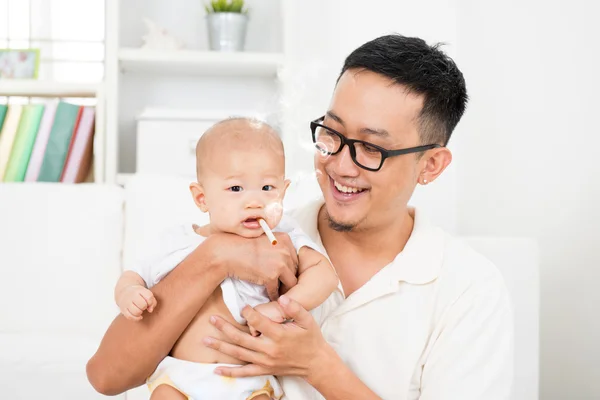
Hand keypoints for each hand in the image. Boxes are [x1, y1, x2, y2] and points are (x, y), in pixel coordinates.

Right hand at [115, 285, 156, 321]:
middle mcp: (132, 295)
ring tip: (140, 310)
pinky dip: (136, 318)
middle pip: (142, 305)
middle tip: (143, 306)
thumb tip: (150, 310)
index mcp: (140, 290)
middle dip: (145, 307)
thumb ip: (152, 302)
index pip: (149, 297)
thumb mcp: (147, 294)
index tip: (148, 302)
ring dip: (140, 313)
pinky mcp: (123, 309)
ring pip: (136, 312)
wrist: (124, 292)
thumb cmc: (139, 295)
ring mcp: (126, 303)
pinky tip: (139, 316)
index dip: (151, 302)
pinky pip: (130, 317)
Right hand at [203, 231, 298, 300]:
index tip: (286, 274)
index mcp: (285, 239)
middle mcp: (285, 250)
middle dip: (289, 278)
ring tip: (281, 294)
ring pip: (290, 282)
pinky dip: (273, 295)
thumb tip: (288, 260)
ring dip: (284, 289)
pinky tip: (271, 297)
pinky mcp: (271, 276)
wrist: (228, 252)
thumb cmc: (243, 245)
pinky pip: (276, 290)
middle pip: (295, 270)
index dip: (290, 267)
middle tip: (284, 286)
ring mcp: (280, 263)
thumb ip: (279, 246)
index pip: (295, 258)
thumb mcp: (266, 239)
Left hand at [203, 295, 331, 381]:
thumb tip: (281, 298)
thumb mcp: (307, 320)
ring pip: (239, 354)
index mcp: (279, 335)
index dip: (248, 313)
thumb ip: (295, 308)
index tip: (242, 306)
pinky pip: (245, 372)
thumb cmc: (311, 338)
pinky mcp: (264, 370)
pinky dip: (230, 372)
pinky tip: (217, 370)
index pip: (258, 322)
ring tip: (206, 340)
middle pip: (242, 338)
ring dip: (221, 347)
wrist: (315, 363)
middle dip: (225, 328)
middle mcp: (269, 350)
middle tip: (211, 319)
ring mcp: (265, 362)